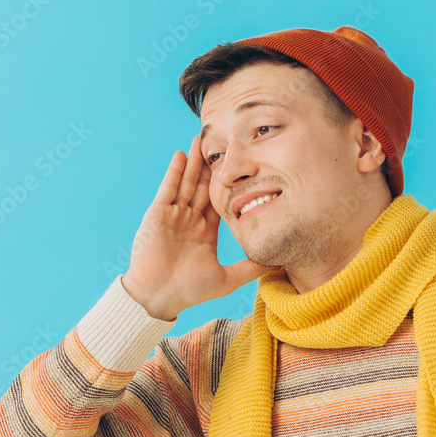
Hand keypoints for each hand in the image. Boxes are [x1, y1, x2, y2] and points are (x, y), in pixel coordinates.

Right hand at [122, 134, 276, 320]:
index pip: (218, 201)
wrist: (158, 297)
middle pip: (203, 186)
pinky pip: (168, 188)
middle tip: (222, 143)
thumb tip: (277, 264)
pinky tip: (181, 154)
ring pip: (187, 183)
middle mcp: (189, 219)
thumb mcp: (227, 278)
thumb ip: (250, 269)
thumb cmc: (189, 291)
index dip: (228, 184)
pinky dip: (174, 171)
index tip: (241, 166)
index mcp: (205, 231)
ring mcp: (173, 215)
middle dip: (211, 165)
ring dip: (193, 162)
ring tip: (201, 140)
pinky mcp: (158, 214)